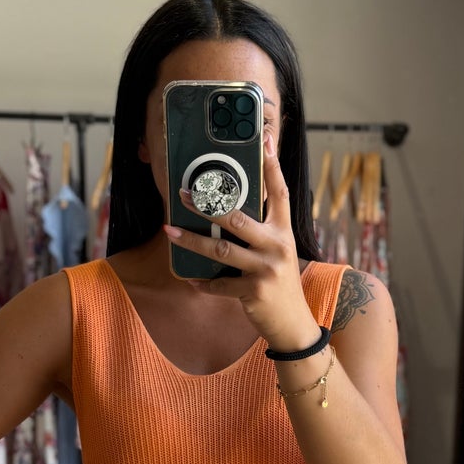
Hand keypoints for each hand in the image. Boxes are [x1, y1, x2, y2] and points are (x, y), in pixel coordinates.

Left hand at [163, 128, 317, 350]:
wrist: (294, 324)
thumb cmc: (280, 284)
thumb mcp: (278, 253)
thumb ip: (260, 233)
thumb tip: (226, 212)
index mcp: (284, 232)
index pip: (279, 192)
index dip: (272, 166)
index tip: (265, 140)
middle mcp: (278, 246)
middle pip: (238, 218)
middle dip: (207, 205)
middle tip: (183, 194)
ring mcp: (266, 269)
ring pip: (221, 250)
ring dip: (191, 240)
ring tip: (169, 231)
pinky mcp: (254, 291)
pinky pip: (218, 283)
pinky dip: (202, 282)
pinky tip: (190, 278)